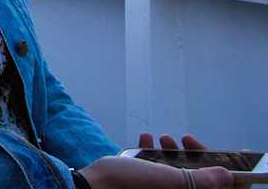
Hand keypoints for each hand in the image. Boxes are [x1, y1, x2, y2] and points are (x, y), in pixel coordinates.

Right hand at [80, 135, 231, 188]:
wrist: (94, 185)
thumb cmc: (132, 184)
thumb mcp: (172, 180)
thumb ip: (203, 179)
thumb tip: (228, 176)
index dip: (226, 174)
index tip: (225, 156)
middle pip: (197, 178)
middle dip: (192, 156)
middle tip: (184, 140)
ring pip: (174, 171)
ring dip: (171, 151)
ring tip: (161, 138)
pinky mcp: (140, 183)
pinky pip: (153, 168)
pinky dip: (151, 152)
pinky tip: (144, 140)